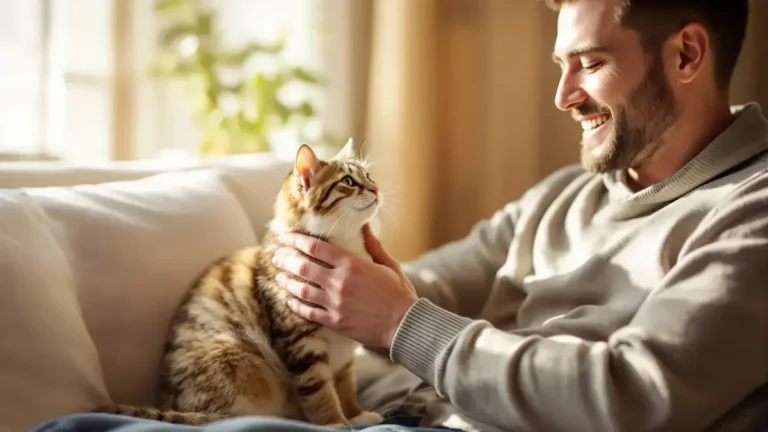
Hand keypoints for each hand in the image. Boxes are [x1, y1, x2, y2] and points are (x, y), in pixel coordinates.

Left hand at [272, 224, 416, 347]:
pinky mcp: (335, 321)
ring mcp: (335, 303)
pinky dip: (297, 306)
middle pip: (303, 267)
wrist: (404, 324)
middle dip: (286, 260)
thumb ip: (373, 245)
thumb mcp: (389, 264)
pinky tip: (290, 301)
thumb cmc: (399, 293)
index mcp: (352, 264)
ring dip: (288, 282)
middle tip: (277, 257)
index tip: (286, 236)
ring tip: (280, 277)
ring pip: (301, 290)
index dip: (297, 240)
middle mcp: (339, 282)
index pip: (316, 247)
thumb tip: (364, 225)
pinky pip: (308, 312)